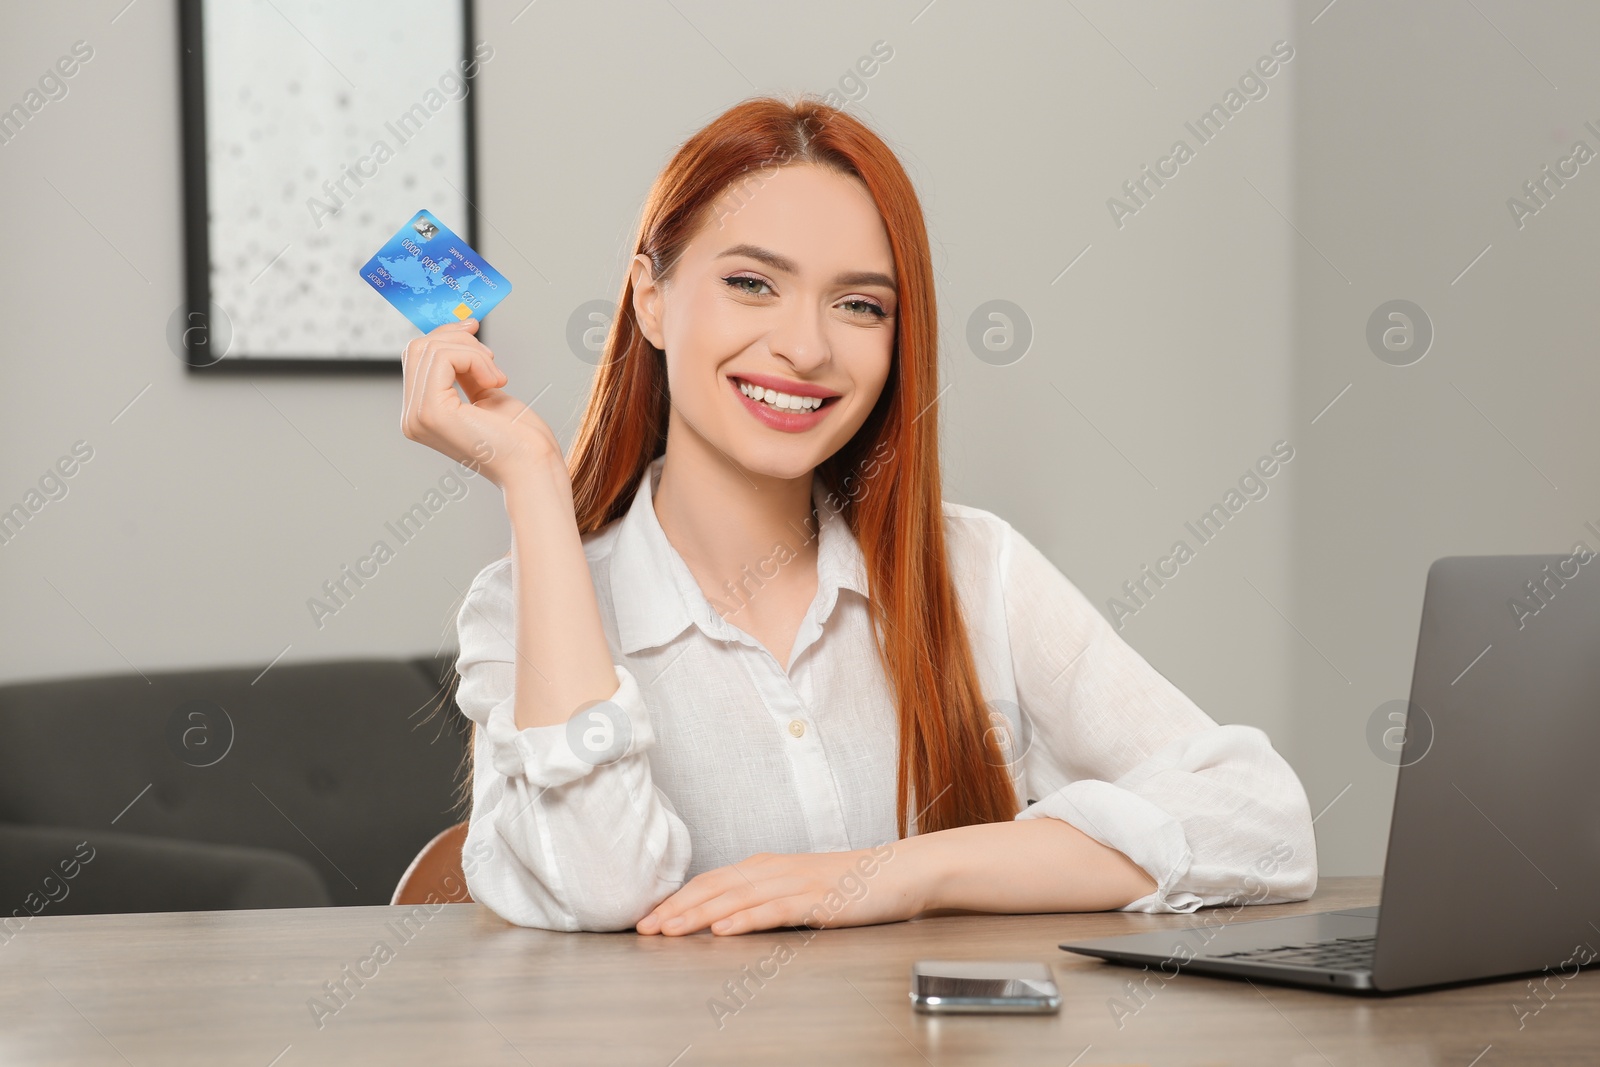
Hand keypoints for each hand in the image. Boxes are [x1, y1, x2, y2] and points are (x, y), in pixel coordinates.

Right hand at [399, 318, 558, 487]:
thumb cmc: (520, 438)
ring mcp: (418, 417)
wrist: (534, 466)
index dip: (445, 335)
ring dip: (473, 352)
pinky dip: (474, 359)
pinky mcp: (431, 412)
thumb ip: (464, 371)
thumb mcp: (485, 393)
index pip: (416, 358)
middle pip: (418, 348)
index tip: (474, 329)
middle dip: (460, 341)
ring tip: (496, 377)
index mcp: (421, 415)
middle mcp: (413, 418)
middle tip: (491, 359)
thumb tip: (457, 335)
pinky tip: (494, 382)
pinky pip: (443, 358)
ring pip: (430, 349)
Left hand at [635, 844, 917, 935]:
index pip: (710, 881)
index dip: (676, 899)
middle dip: (676, 908)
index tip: (647, 919)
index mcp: (766, 866)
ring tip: (670, 929)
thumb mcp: (797, 886)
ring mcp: (796, 883)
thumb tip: (723, 913)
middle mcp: (774, 870)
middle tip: (644, 928)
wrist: (898, 872)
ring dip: (699, 914)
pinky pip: (774, 910)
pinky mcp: (817, 899)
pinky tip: (724, 929)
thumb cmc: (849, 884)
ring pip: (737, 897)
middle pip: (714, 887)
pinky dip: (745, 919)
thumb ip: (763, 895)